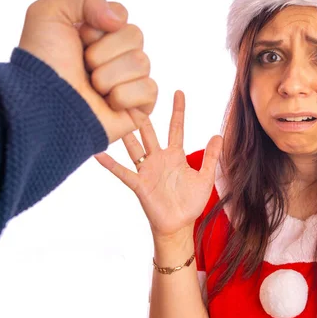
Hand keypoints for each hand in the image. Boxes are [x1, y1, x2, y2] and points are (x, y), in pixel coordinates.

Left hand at [18, 0, 157, 142]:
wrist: (43, 105)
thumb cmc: (42, 64)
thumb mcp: (50, 13)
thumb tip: (118, 20)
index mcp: (98, 36)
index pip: (121, 16)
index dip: (100, 25)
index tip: (79, 38)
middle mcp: (115, 57)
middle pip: (136, 36)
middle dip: (105, 51)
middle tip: (84, 65)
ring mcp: (128, 82)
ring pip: (142, 62)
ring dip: (109, 75)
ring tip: (91, 88)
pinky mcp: (138, 107)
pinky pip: (149, 89)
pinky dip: (123, 96)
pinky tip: (106, 103)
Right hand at [94, 90, 222, 240]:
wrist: (179, 225)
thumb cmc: (190, 203)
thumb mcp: (205, 177)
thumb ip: (210, 157)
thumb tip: (218, 135)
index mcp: (175, 155)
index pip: (176, 127)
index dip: (178, 110)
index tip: (178, 92)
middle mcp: (159, 158)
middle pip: (150, 131)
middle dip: (143, 114)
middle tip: (135, 94)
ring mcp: (147, 170)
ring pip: (134, 146)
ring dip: (126, 132)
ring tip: (115, 114)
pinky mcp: (139, 184)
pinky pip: (123, 172)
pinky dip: (110, 164)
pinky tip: (98, 153)